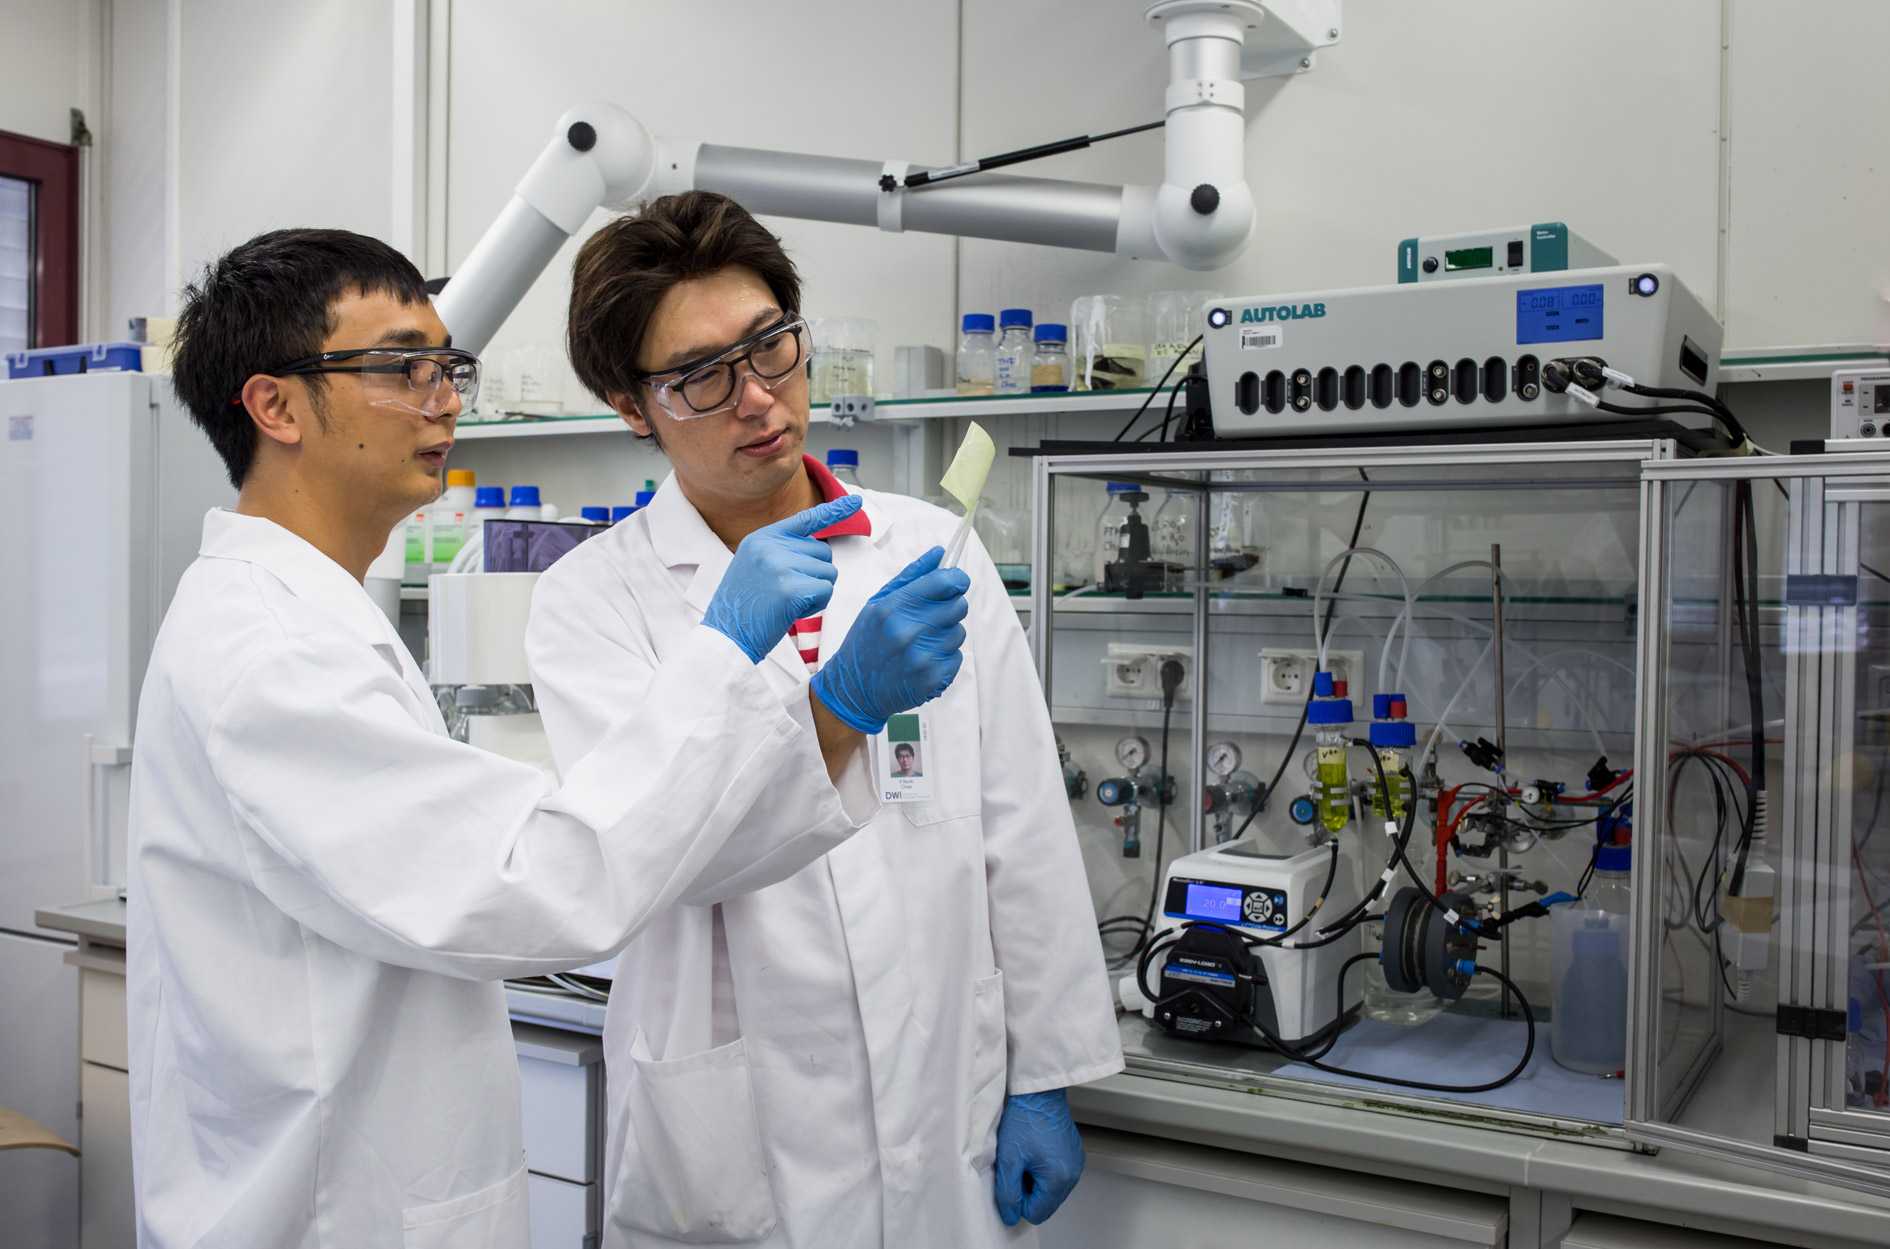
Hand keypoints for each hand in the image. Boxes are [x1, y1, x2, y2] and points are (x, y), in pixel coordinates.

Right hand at [702, 495, 863, 662]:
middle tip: (787, 592)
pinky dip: (817, 605)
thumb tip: (819, 549)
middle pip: (824, 552)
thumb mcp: (754, 564)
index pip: (805, 518)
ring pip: (828, 572)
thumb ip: (782, 550)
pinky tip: (793, 611)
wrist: (725, 635)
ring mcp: (781, 565)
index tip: (856, 500)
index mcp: (762, 537)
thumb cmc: (744, 605)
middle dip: (815, 574)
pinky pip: (826, 591)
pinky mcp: (791, 588)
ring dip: (816, 591)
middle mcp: (772, 546)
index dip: (834, 510)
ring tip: (787, 602)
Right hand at [809, 547, 968, 733]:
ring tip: (920, 642)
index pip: (945, 583)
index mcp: (894, 607)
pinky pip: (956, 656)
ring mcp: (923, 657)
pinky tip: (922, 660)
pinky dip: (944, 657)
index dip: (957, 579)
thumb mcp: (877, 603)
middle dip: (949, 606)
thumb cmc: (864, 642)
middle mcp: (910, 631)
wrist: (854, 690)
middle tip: (930, 616)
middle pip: (959, 605)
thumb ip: (910, 576)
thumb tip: (939, 553)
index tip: (956, 582)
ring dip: (946, 633)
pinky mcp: (933, 679)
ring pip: (959, 632)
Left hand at [993, 1089, 1084, 1225]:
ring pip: (1052, 1191)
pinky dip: (1045, 1171)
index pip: (1037, 1213)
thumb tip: (1011, 1216)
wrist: (1039, 1094)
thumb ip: (1008, 1194)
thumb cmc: (1025, 1121)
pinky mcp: (1074, 1155)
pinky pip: (1059, 1176)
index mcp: (1059, 1179)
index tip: (1012, 1179)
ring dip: (1036, 1182)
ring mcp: (1076, 1165)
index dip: (1019, 1201)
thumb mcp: (1009, 1161)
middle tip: (1017, 1167)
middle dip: (1028, 1192)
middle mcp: (1073, 1175)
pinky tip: (1035, 1152)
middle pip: (1046, 1204)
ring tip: (1026, 1158)